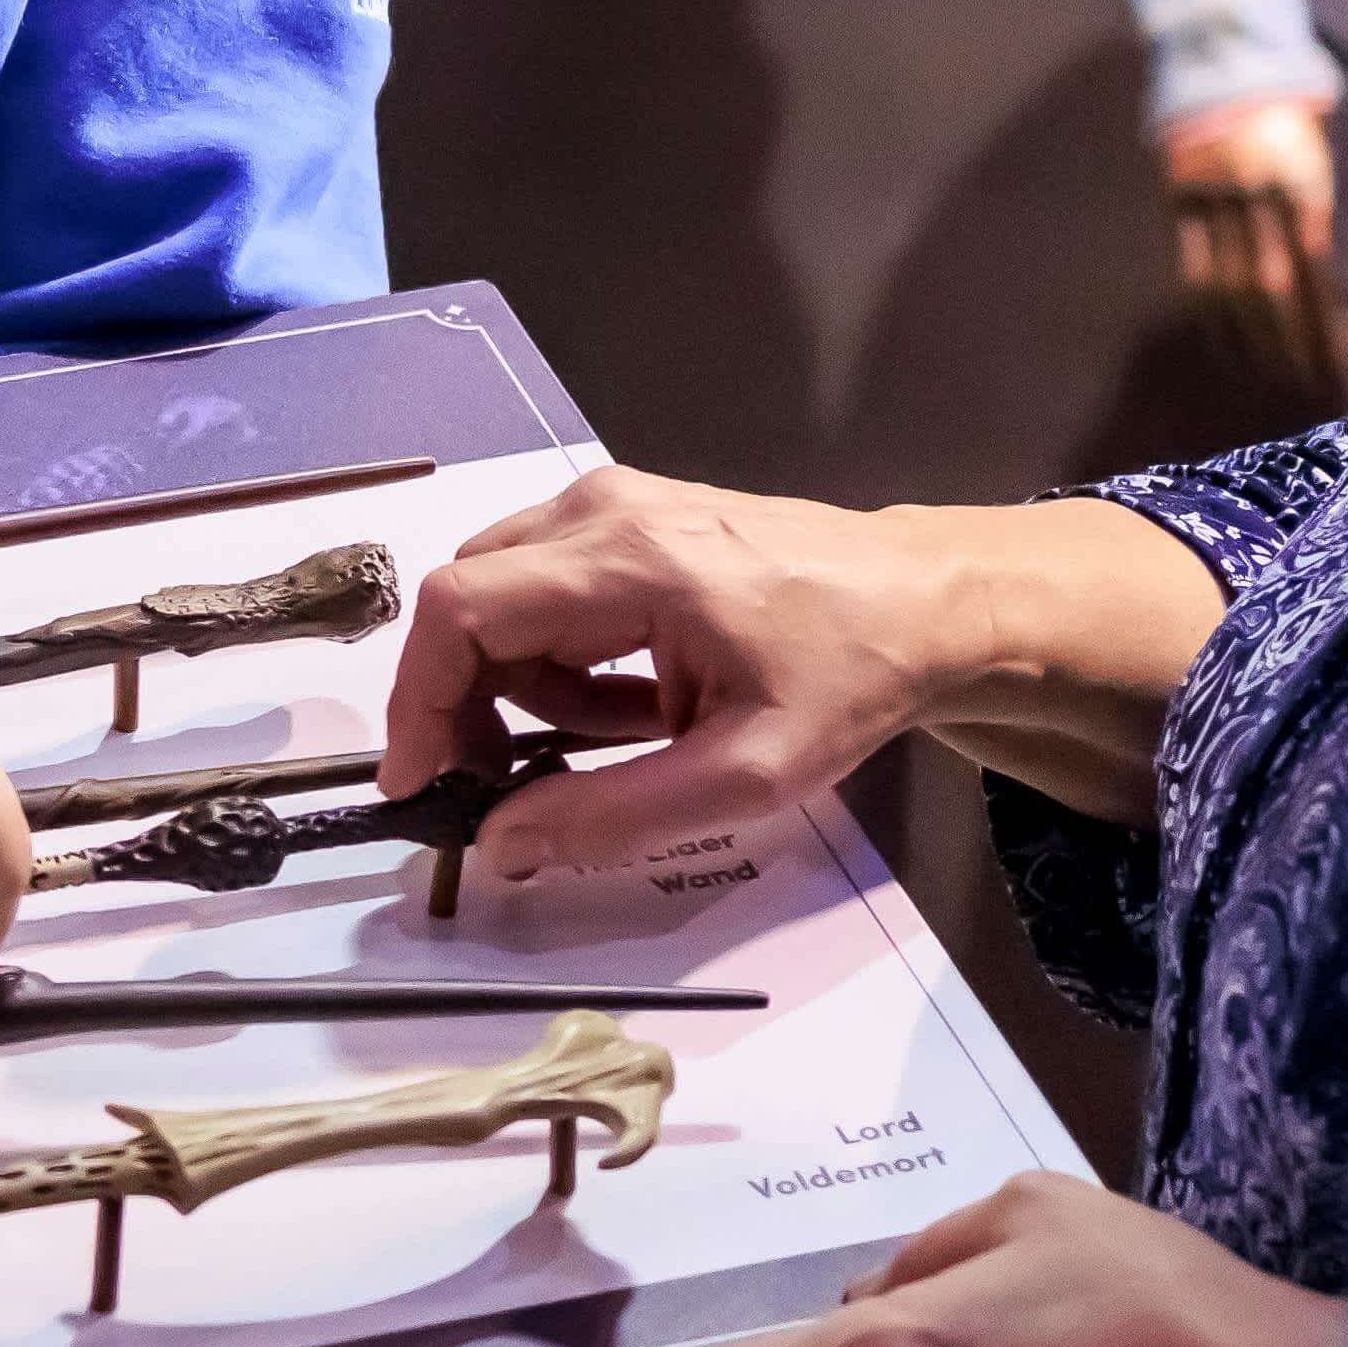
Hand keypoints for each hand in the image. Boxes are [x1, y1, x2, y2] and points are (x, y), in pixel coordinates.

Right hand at [382, 467, 968, 879]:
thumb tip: (500, 845)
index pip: (463, 611)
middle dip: (466, 701)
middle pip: (468, 598)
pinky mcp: (629, 513)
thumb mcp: (744, 776)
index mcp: (632, 559)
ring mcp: (614, 501)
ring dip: (524, 685)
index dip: (419, 701)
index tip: (419, 783)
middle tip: (505, 785)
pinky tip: (633, 703)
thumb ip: (612, 816)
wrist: (927, 605)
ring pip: (500, 593)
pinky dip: (559, 657)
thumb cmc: (849, 682)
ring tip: (619, 742)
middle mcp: (603, 507)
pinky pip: (543, 585)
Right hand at [1158, 93, 1345, 407]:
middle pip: (1272, 286)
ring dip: (1247, 335)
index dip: (1326, 322)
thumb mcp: (1313, 164)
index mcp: (1302, 184)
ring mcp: (1213, 197)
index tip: (1337, 363)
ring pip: (1228, 282)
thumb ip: (1316, 222)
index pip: (1317, 271)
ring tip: (1263, 373)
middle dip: (1288, 341)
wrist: (1224, 65)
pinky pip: (1192, 264)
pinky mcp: (1179, 197)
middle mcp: (1257, 194)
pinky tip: (1221, 337)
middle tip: (1301, 383)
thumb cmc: (1284, 125)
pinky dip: (1207, 308)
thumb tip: (1337, 293)